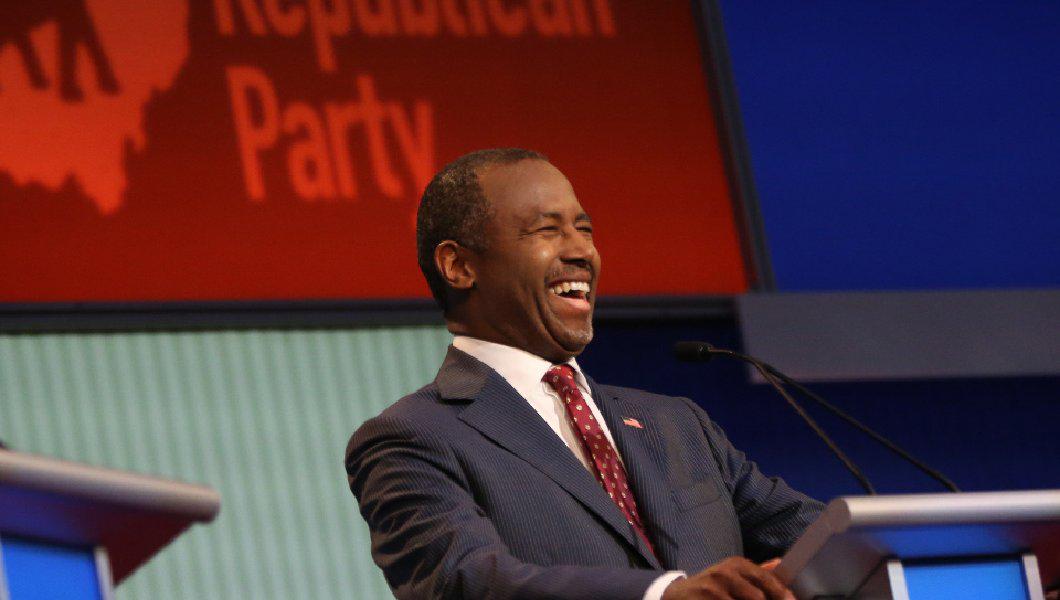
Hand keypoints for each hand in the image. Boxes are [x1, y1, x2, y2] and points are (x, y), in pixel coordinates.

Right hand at [662, 557, 794, 599]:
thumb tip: (781, 563)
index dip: (782, 594)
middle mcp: (725, 574)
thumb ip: (758, 572)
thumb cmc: (712, 586)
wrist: (676, 594)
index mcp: (736, 564)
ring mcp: (713, 590)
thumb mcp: (733, 574)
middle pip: (758, 597)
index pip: (766, 579)